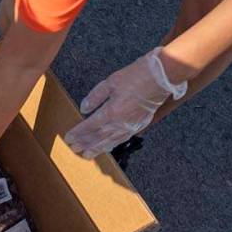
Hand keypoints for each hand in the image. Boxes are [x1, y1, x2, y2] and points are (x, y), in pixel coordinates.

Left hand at [64, 47, 187, 158]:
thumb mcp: (111, 82)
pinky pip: (122, 139)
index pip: (89, 126)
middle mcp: (120, 123)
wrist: (162, 77)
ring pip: (110, 142)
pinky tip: (107, 147)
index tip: (68, 138)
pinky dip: (112, 144)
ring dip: (97, 149)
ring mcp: (130, 126)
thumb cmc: (136, 76)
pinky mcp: (139, 125)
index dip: (78, 133)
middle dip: (84, 144)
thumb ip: (95, 96)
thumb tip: (83, 108)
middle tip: (74, 150)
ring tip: (86, 155)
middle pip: (98, 137)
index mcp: (111, 112)